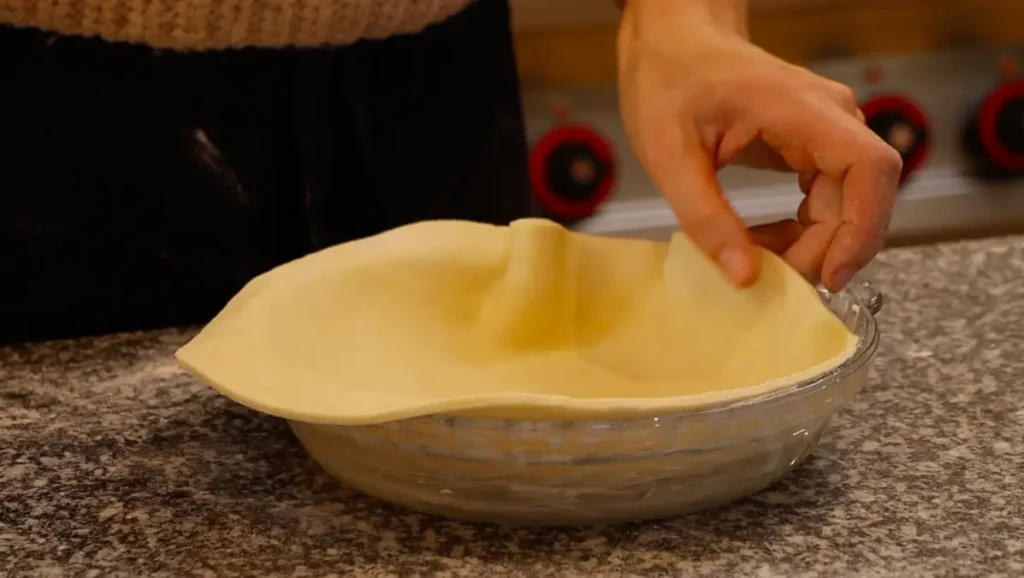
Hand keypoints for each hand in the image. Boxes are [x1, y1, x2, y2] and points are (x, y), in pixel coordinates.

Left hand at [616, 0, 901, 290]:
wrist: (671, 44)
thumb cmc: (668, 82)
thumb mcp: (669, 156)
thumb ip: (706, 219)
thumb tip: (744, 278)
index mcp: (801, 109)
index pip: (869, 168)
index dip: (864, 228)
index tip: (831, 275)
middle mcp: (828, 116)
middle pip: (860, 198)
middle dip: (825, 250)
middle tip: (774, 281)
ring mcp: (825, 130)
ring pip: (844, 205)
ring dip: (810, 245)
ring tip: (757, 260)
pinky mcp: (811, 146)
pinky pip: (825, 199)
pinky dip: (800, 231)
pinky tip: (760, 242)